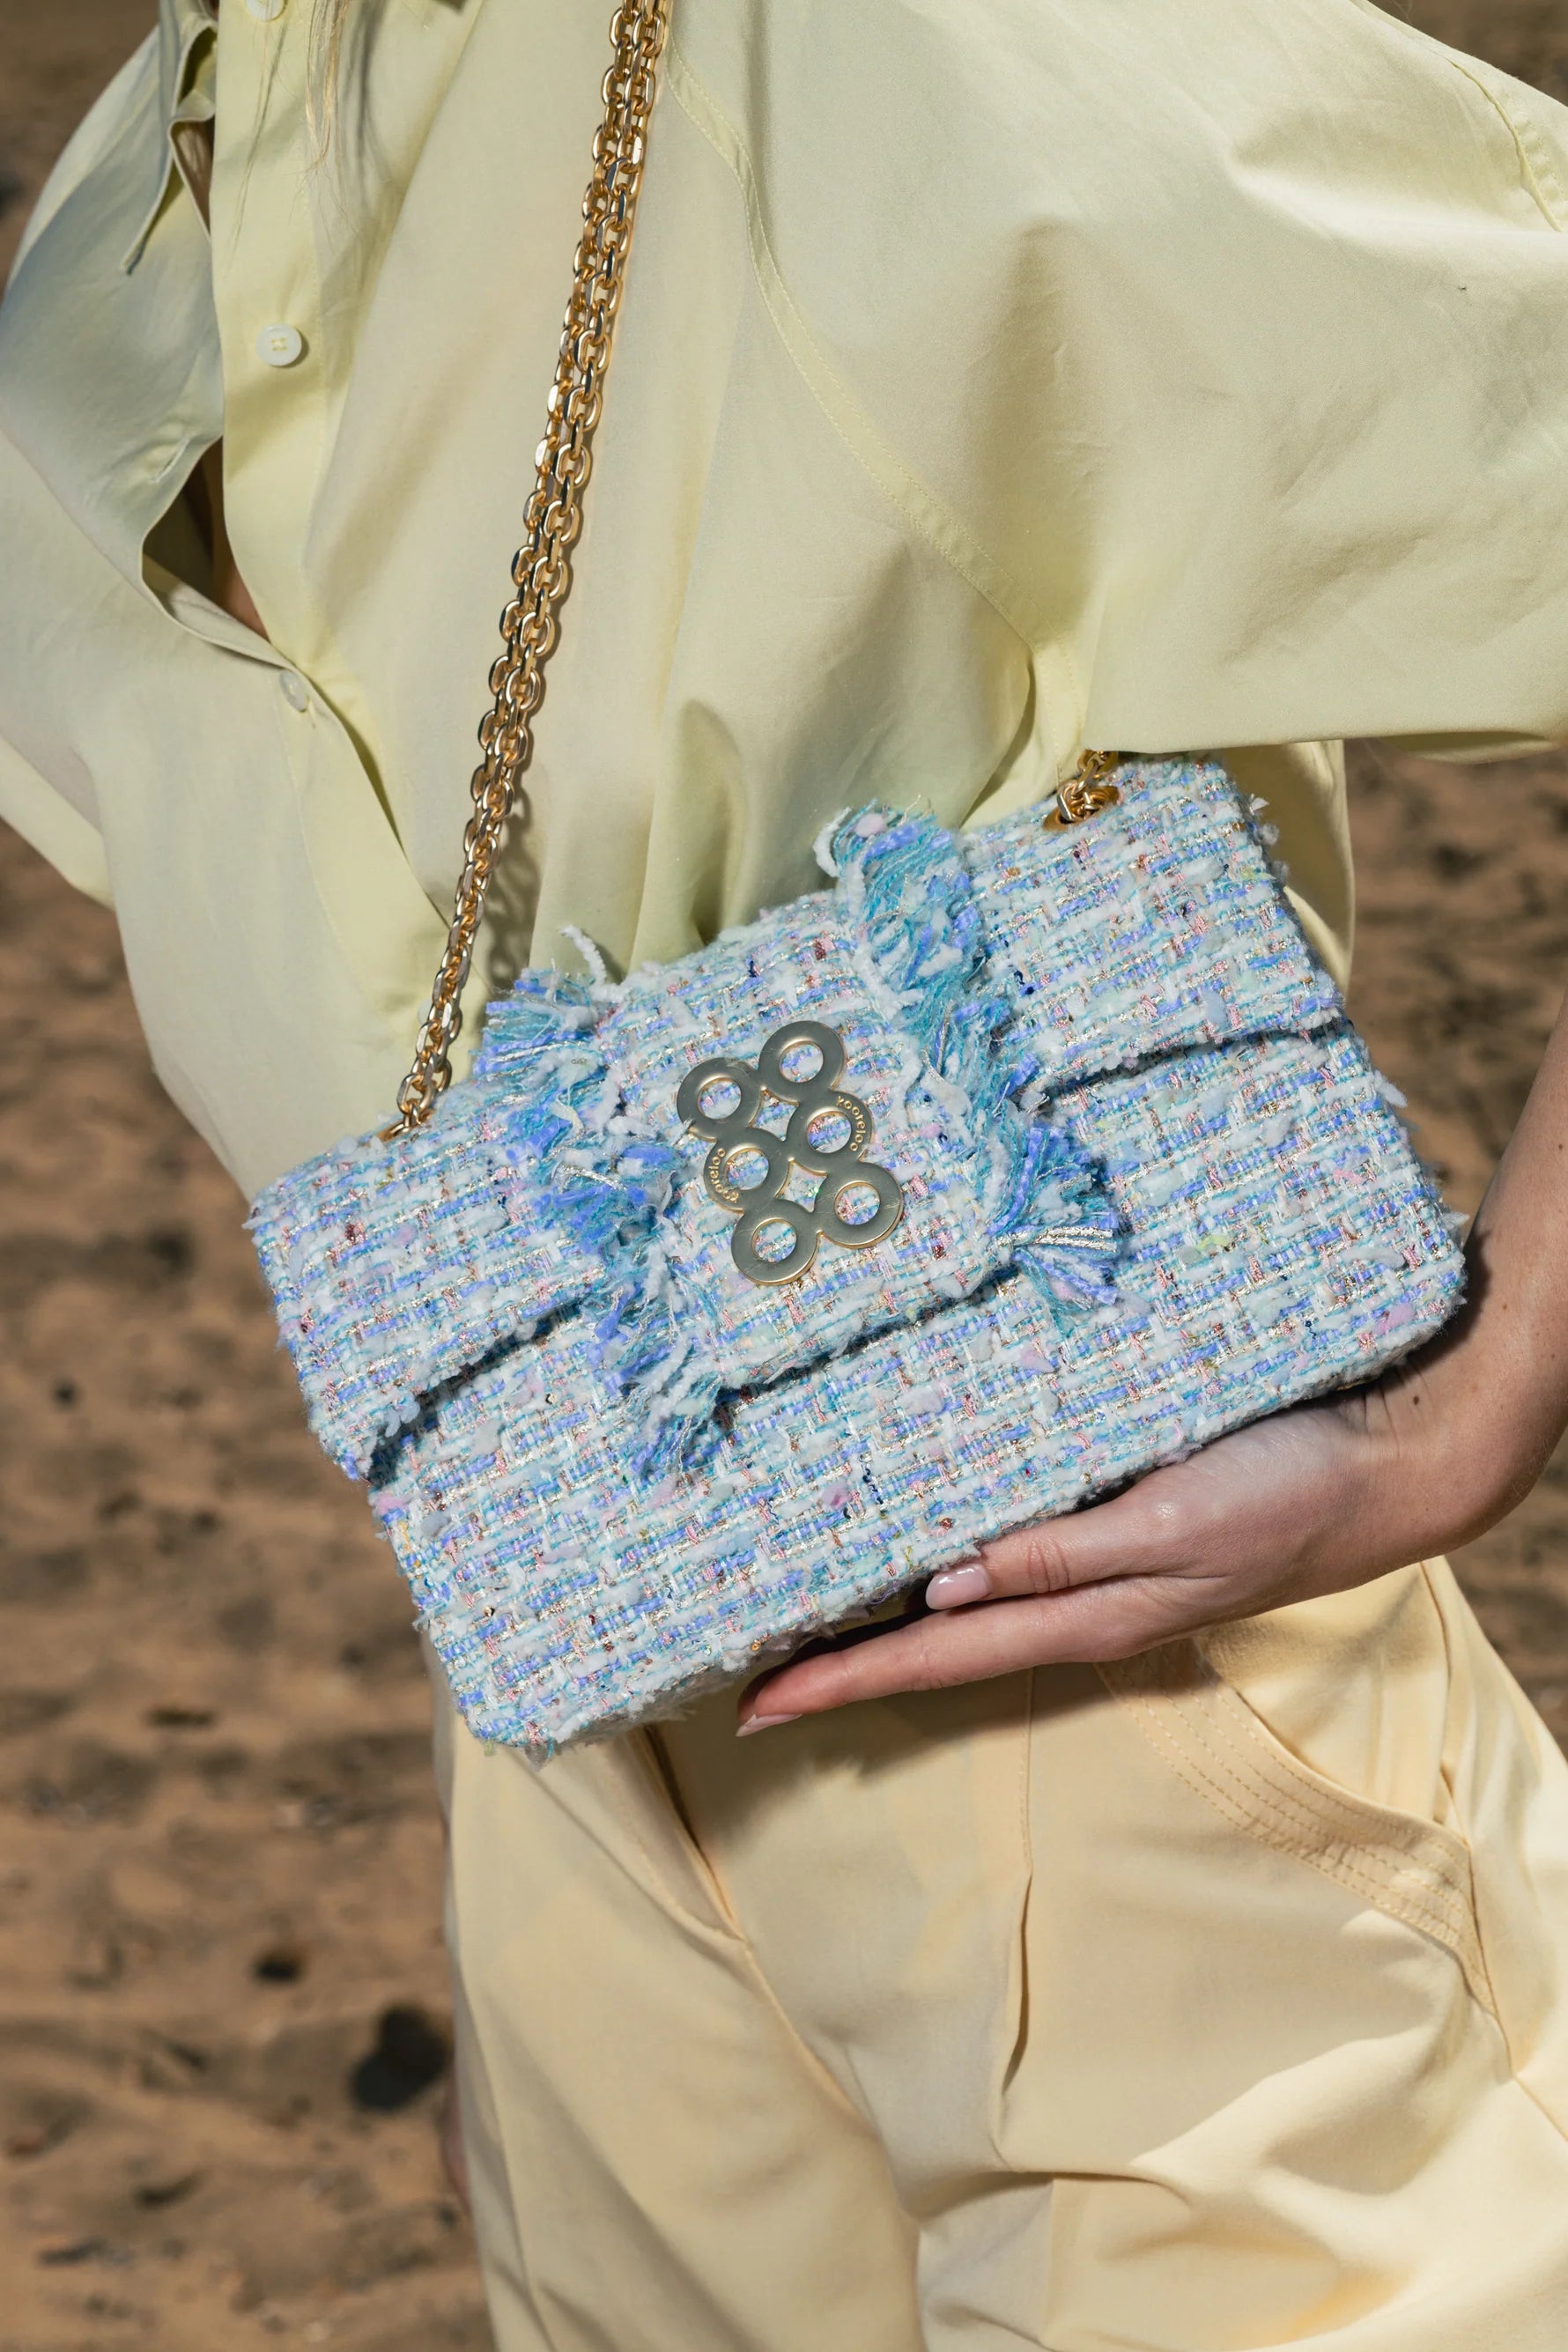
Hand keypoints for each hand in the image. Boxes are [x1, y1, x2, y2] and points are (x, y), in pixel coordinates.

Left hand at [737, 988, 1567, 1733]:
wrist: (1380, 1471)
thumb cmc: (1282, 1497)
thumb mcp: (1169, 1525)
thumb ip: (1058, 1557)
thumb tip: (941, 1586)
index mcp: (1076, 1616)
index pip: (929, 1660)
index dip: (837, 1680)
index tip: (751, 1704)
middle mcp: (1070, 1603)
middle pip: (927, 1645)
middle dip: (834, 1661)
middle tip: (742, 1673)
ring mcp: (1091, 1568)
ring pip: (958, 1604)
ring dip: (877, 1616)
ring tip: (797, 1618)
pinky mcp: (1111, 1525)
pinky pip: (1003, 1555)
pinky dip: (940, 1562)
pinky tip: (915, 1547)